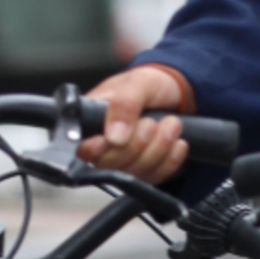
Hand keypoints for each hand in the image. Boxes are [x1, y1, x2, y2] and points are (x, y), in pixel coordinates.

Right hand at [81, 62, 197, 185]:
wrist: (178, 92)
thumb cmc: (152, 84)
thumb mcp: (139, 82)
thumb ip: (124, 104)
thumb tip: (113, 137)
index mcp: (90, 120)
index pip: (81, 147)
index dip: (96, 150)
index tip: (116, 141)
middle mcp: (103, 144)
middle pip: (109, 164)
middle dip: (138, 143)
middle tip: (151, 122)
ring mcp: (124, 160)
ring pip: (134, 173)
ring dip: (159, 148)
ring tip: (170, 124)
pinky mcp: (145, 171)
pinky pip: (155, 177)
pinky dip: (171, 159)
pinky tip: (176, 141)